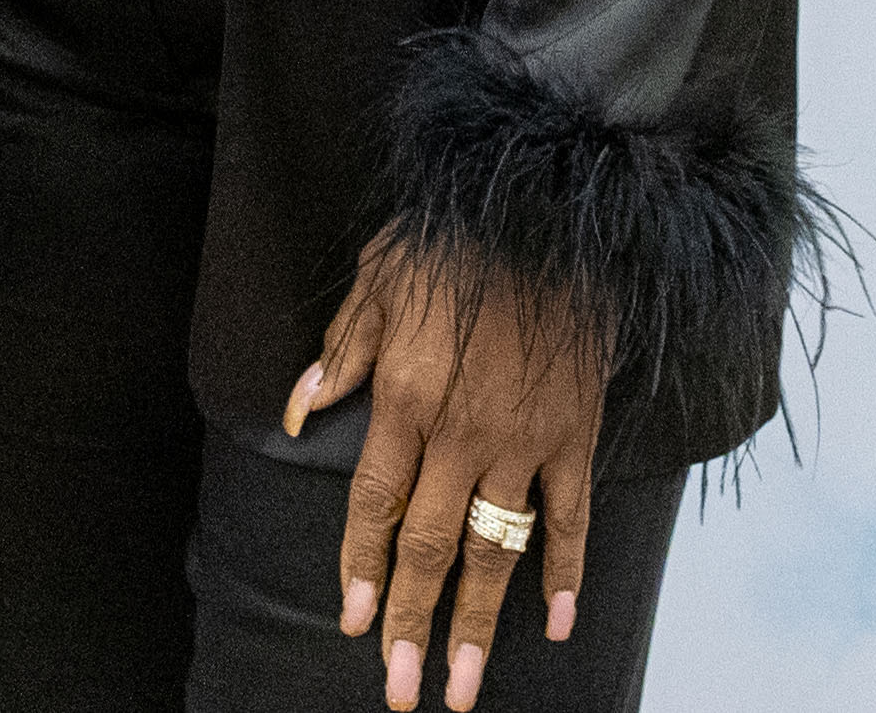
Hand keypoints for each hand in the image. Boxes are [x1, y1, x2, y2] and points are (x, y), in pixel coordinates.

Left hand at [284, 235, 602, 712]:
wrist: (550, 209)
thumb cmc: (453, 236)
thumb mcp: (376, 278)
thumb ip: (341, 352)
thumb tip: (299, 410)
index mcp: (405, 397)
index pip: (376, 505)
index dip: (362, 568)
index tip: (355, 625)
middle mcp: (460, 433)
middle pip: (430, 547)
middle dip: (412, 624)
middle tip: (404, 691)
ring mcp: (523, 440)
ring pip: (495, 549)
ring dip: (478, 623)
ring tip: (463, 684)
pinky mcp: (576, 433)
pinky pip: (571, 517)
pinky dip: (565, 572)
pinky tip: (553, 622)